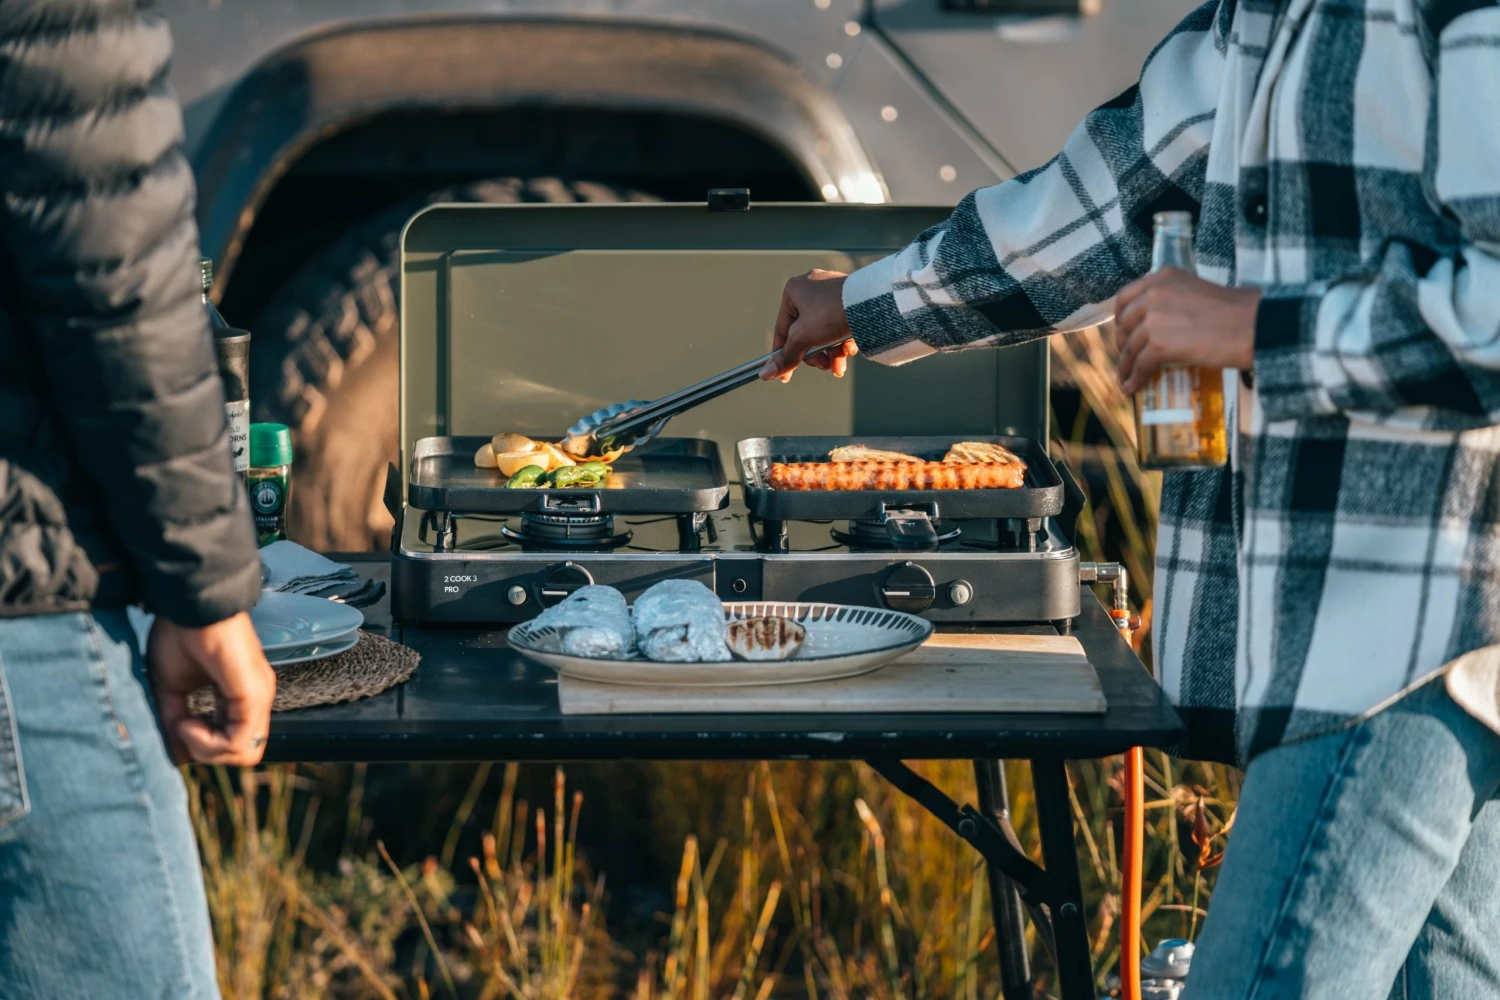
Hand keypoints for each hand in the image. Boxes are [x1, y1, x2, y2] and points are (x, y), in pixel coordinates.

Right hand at [147, 612, 275, 765]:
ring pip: (244, 752)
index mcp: (240, 697)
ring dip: (206, 748)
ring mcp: (258, 696)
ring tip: (184, 722)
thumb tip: (176, 757)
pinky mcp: (253, 693)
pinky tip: (188, 721)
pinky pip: (239, 740)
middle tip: (181, 727)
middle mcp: (255, 699)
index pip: (234, 743)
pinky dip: (208, 741)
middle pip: (243, 754)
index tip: (177, 726)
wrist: (189, 603)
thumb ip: (174, 720)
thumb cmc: (180, 634)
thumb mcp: (170, 686)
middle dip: (207, 752)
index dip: (203, 746)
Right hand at [761, 269, 858, 381]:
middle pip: (806, 333)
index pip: (783, 329)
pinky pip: (840, 324)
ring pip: (825, 331)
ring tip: (840, 365)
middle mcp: (811, 288)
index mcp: (793, 290)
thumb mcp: (803, 338)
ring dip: (831, 352)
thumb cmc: (830, 314)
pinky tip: (850, 350)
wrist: (869, 303)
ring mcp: (832, 292)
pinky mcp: (850, 299)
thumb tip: (766, 374)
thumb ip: (785, 356)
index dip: (783, 355)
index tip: (786, 376)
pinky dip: (843, 341)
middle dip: (816, 355)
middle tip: (824, 366)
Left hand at [1114, 268, 1260, 394]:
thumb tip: (1154, 326)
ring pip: (1130, 347)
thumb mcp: (1194, 293)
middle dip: (1122, 343)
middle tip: (1127, 357)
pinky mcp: (1159, 344)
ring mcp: (1154, 318)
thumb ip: (1170, 301)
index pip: (1126, 297)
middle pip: (1124, 324)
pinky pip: (1139, 364)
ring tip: (1127, 377)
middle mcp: (1153, 293)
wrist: (1255, 326)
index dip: (1120, 318)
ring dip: (1126, 365)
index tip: (1123, 331)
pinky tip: (1133, 387)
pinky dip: (1134, 378)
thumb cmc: (1235, 313)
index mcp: (1162, 277)